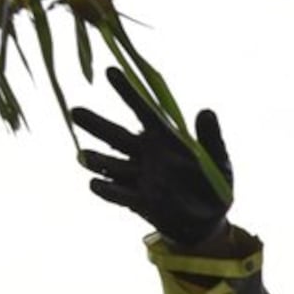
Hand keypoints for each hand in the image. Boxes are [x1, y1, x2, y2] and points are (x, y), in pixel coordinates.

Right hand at [70, 68, 235, 247]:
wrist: (208, 222)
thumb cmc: (215, 186)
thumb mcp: (219, 162)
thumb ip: (211, 139)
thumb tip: (207, 111)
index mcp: (165, 137)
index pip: (143, 110)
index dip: (127, 91)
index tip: (110, 71)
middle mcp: (146, 153)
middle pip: (116, 135)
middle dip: (96, 124)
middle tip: (74, 112)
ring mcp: (139, 177)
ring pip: (112, 164)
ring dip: (97, 160)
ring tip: (83, 156)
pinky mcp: (138, 201)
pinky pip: (120, 194)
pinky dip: (108, 190)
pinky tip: (94, 185)